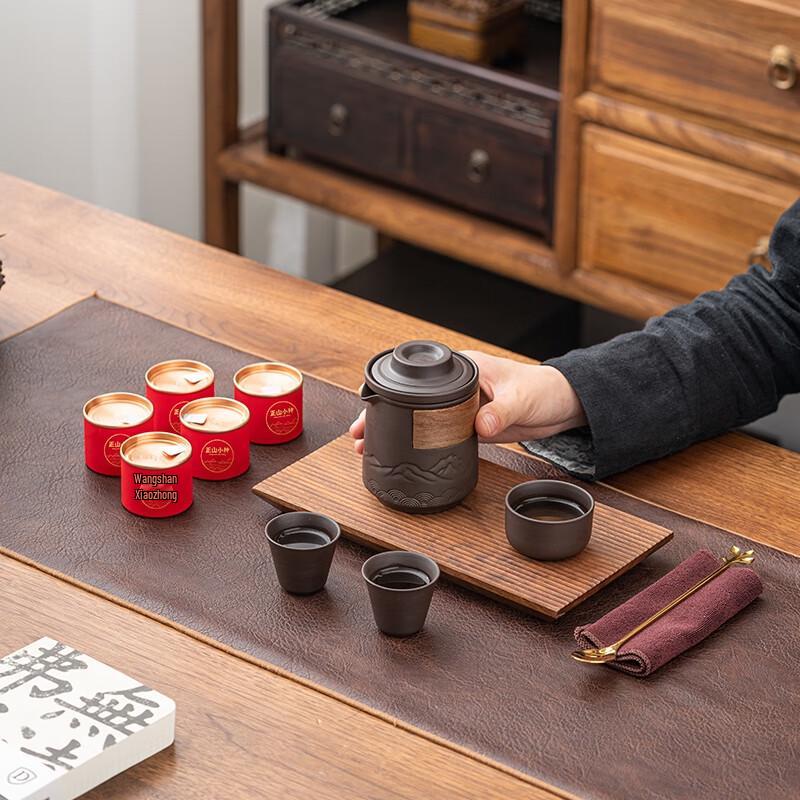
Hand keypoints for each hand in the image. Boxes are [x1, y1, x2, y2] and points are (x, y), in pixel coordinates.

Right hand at [349, 350, 585, 452]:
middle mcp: (455, 386)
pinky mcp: (466, 427)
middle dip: (381, 413)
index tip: (368, 399)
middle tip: (358, 433)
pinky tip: (400, 454)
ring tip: (368, 447)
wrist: (558, 407)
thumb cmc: (540, 389)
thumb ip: (500, 411)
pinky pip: (435, 434)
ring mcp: (458, 408)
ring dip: (394, 431)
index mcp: (462, 368)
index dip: (390, 386)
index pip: (417, 374)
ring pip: (416, 418)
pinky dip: (416, 443)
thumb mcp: (519, 398)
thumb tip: (481, 423)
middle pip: (409, 399)